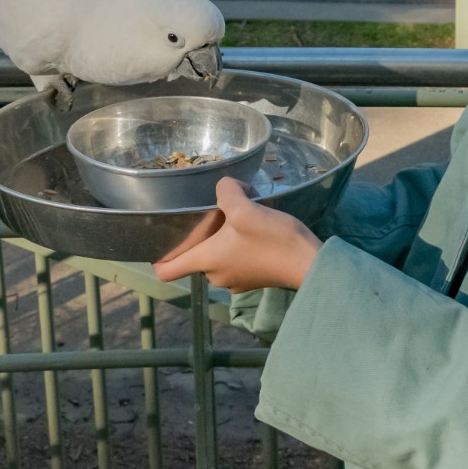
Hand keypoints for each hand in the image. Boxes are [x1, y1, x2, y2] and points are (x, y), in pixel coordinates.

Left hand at [153, 177, 321, 291]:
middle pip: (196, 256)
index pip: (166, 271)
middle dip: (204, 235)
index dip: (158, 257)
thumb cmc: (272, 239)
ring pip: (218, 256)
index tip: (160, 242)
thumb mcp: (245, 207)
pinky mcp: (254, 279)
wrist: (309, 263)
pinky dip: (241, 246)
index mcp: (206, 261)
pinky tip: (258, 230)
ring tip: (242, 218)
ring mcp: (236, 280)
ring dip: (225, 239)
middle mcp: (216, 276)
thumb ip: (226, 191)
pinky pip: (237, 260)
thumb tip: (226, 188)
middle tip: (219, 213)